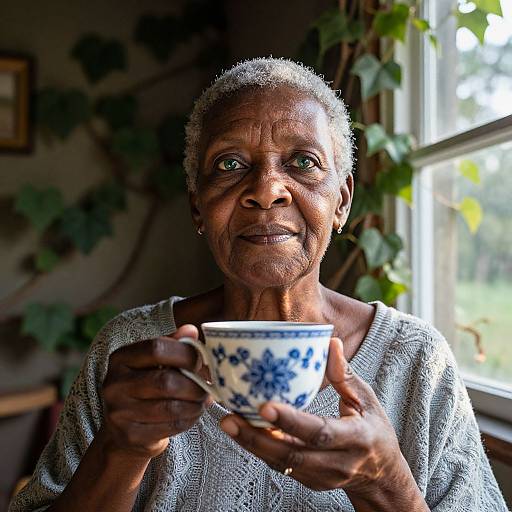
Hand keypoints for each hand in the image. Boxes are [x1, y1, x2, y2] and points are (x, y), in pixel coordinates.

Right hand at [102, 324, 207, 459]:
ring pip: (171, 407)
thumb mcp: (154, 361)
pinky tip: (194, 413)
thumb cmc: (146, 386)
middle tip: (208, 385)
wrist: (123, 430)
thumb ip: (173, 344)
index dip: (185, 353)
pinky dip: (190, 419)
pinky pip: (171, 426)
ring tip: (204, 399)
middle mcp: (114, 384)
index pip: (156, 348)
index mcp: (120, 358)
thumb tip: (191, 330)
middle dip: (194, 384)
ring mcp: (119, 412)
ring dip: (195, 403)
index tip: (200, 361)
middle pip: (165, 381)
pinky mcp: (130, 435)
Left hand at [220, 338, 428, 510]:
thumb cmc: (374, 430)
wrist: (381, 476)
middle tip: (229, 417)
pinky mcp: (309, 481)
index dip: (291, 421)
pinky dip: (260, 449)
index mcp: (356, 439)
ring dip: (252, 444)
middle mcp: (337, 463)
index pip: (320, 433)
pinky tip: (242, 431)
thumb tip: (329, 342)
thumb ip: (344, 374)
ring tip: (228, 422)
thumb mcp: (366, 400)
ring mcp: (322, 477)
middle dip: (257, 438)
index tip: (265, 406)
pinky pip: (280, 466)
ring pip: (281, 464)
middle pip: (292, 455)